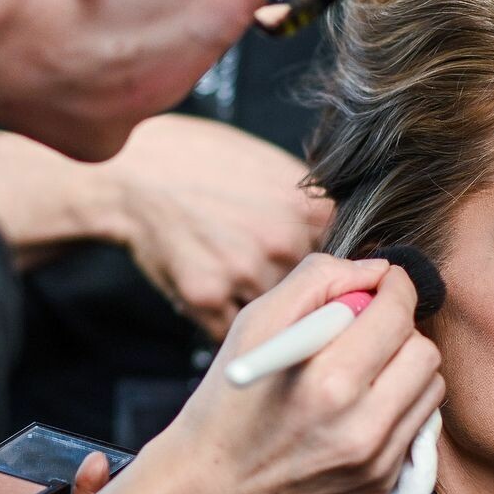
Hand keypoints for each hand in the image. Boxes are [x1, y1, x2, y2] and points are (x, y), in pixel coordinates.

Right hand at [106, 115, 332, 340]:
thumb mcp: (274, 169)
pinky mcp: (206, 298)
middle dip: (297, 295)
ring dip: (263, 312)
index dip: (333, 277)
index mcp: (309, 213)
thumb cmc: (206, 163)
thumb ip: (315, 209)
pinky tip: (212, 286)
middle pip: (313, 296)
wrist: (139, 172)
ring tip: (233, 276)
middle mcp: (283, 245)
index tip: (323, 281)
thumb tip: (353, 244)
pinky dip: (226, 319)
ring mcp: (245, 274)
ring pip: (275, 318)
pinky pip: (233, 330)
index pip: (345, 267)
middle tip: (262, 272)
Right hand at [142, 253, 444, 493]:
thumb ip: (316, 281)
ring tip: (363, 368)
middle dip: (401, 328)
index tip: (384, 282)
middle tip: (368, 328)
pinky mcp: (381, 483)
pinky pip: (417, 425)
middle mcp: (360, 425)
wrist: (211, 493)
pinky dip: (398, 405)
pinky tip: (360, 405)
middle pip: (424, 350)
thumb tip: (374, 269)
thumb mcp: (253, 326)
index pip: (396, 314)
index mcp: (327, 380)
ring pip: (430, 388)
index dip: (395, 287)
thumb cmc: (226, 403)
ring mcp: (375, 460)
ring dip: (406, 367)